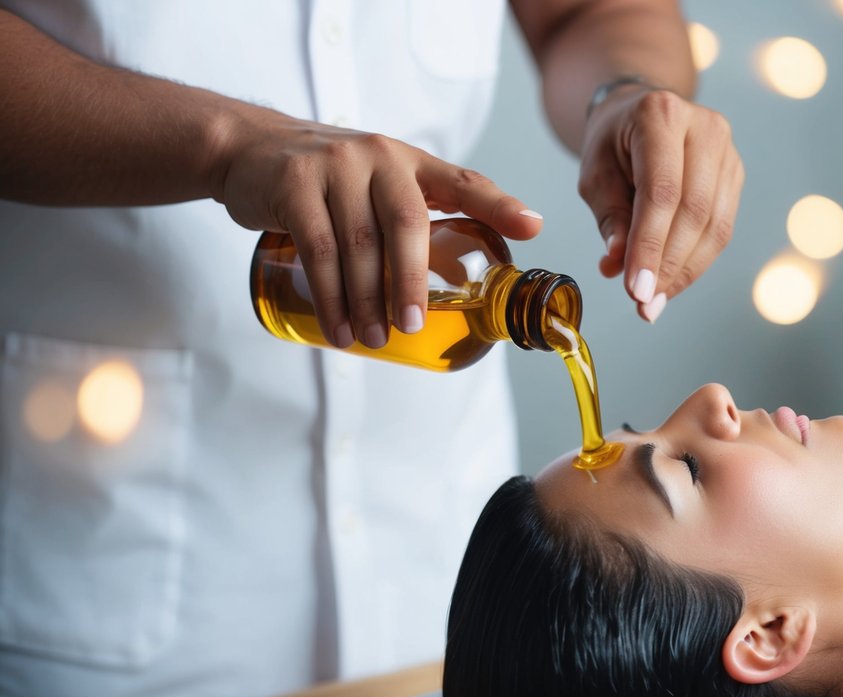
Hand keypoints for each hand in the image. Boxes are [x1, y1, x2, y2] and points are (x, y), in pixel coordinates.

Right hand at [214, 109, 542, 347]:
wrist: (248, 148)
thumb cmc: (329, 180)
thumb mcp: (379, 187)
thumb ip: (419, 221)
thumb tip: (464, 279)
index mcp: (411, 162)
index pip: (464, 181)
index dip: (500, 205)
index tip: (532, 228)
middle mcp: (380, 157)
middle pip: (408, 225)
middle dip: (412, 282)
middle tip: (415, 326)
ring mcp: (335, 166)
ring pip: (359, 245)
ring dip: (367, 302)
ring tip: (372, 340)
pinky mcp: (294, 184)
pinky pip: (317, 248)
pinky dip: (329, 295)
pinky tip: (338, 328)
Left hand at [578, 83, 743, 321]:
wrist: (638, 114)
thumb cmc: (613, 145)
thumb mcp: (596, 176)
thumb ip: (611, 219)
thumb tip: (619, 266)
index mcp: (660, 116)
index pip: (661, 191)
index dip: (650, 245)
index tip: (635, 290)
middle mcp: (704, 127)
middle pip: (694, 211)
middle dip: (667, 265)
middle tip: (643, 304)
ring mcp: (727, 150)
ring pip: (714, 226)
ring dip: (683, 271)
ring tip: (653, 301)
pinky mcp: (736, 174)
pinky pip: (722, 229)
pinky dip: (696, 262)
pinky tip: (671, 282)